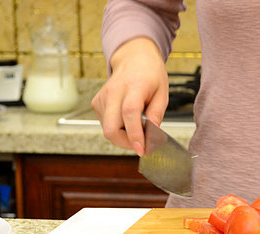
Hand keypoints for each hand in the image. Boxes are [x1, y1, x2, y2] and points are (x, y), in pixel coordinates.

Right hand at [91, 37, 168, 155]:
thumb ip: (157, 115)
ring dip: (122, 136)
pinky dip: (117, 128)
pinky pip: (105, 124)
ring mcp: (102, 97)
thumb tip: (151, 137)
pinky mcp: (96, 102)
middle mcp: (114, 91)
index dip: (135, 135)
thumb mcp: (162, 93)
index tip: (142, 149)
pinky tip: (126, 120)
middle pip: (111, 127)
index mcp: (134, 86)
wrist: (133, 58)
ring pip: (107, 129)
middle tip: (140, 143)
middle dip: (125, 143)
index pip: (129, 113)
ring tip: (136, 126)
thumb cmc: (150, 74)